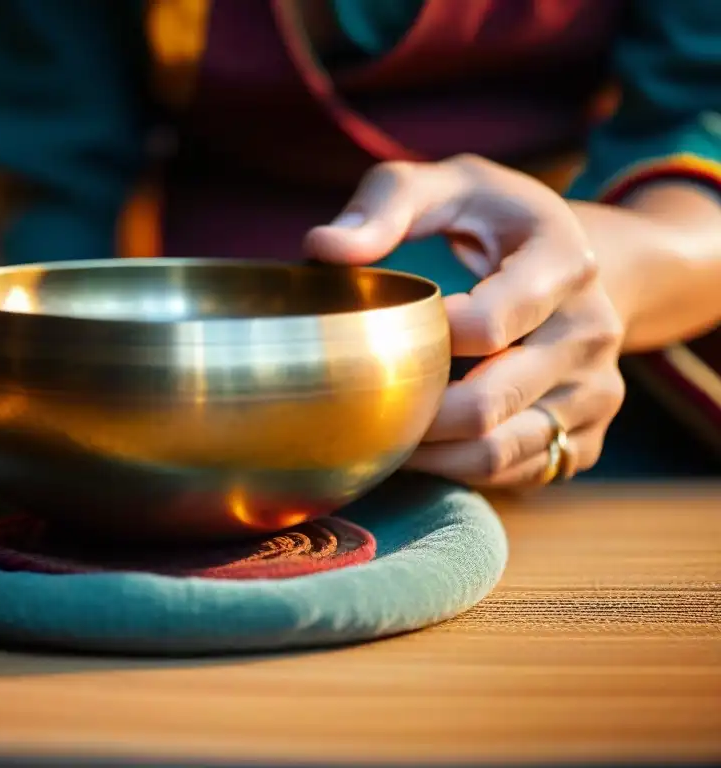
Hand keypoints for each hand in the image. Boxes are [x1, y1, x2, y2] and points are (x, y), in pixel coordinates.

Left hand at [305, 155, 626, 486]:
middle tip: (360, 407)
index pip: (487, 326)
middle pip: (488, 404)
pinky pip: (514, 475)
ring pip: (499, 454)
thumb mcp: (447, 187)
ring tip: (384, 433)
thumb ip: (386, 205)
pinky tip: (424, 445)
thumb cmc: (494, 220)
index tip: (382, 336)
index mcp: (565, 263)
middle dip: (413, 416)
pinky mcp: (585, 438)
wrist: (576, 263)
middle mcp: (591, 332)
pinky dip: (459, 471)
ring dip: (429, 455)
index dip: (421, 342)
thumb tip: (323, 247)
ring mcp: (595, 392)